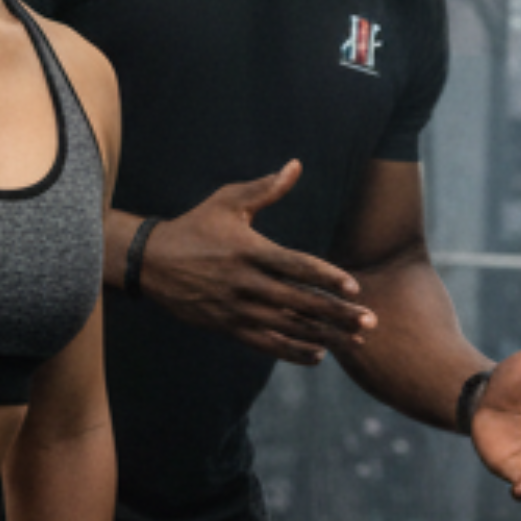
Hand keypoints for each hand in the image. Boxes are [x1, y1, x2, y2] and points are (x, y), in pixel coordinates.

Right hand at [135, 161, 374, 364]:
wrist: (150, 262)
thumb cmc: (195, 226)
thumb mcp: (227, 201)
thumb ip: (266, 188)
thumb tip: (296, 165)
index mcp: (249, 250)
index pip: (296, 266)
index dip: (326, 277)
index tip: (354, 287)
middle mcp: (245, 283)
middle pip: (299, 301)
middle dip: (337, 313)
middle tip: (369, 321)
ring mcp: (236, 308)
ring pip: (288, 327)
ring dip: (324, 335)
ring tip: (354, 342)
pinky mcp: (227, 327)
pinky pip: (266, 343)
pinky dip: (292, 351)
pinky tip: (319, 354)